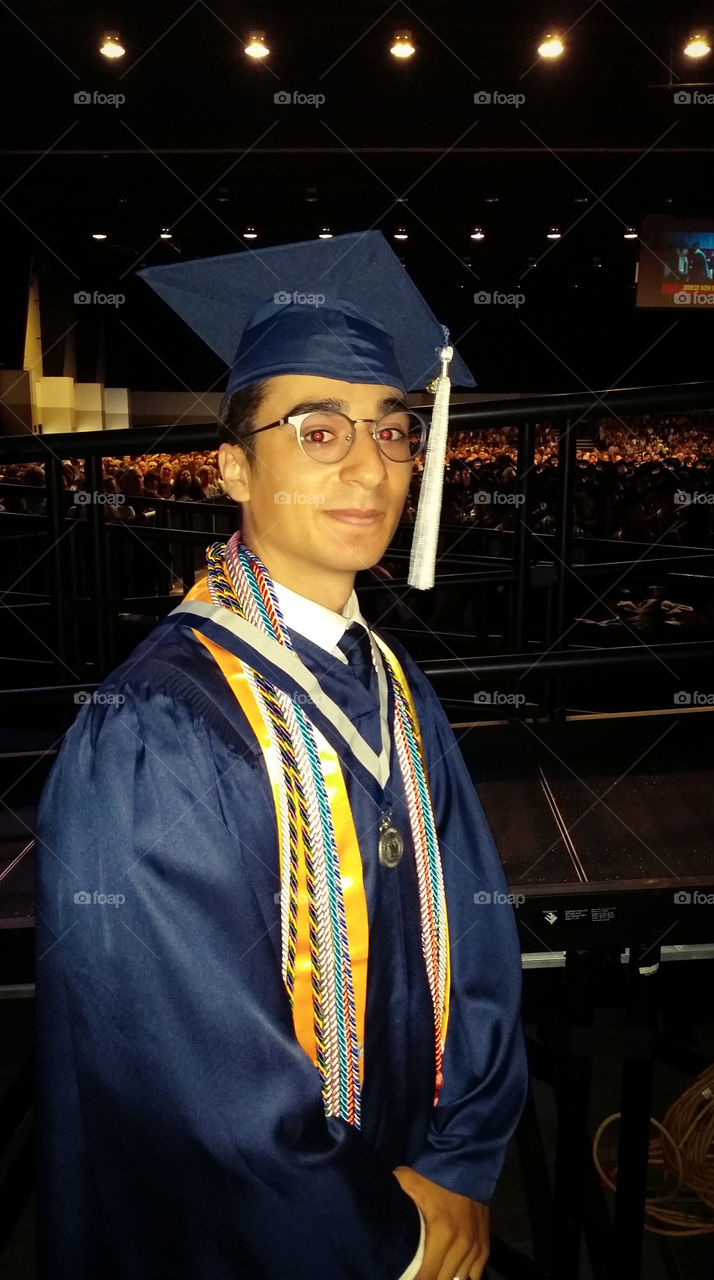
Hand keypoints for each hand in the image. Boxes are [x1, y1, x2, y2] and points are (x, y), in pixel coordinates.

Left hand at [393, 1165, 489, 1279]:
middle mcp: (461, 1245)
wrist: (466, 1163)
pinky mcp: (484, 1245)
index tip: (404, 1279)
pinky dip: (461, 1277)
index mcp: (442, 1233)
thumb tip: (372, 1208)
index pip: (427, 1276)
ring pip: (459, 1279)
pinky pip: (474, 1274)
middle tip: (414, 1277)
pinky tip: (449, 1275)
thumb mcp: (406, 1180)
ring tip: (430, 1276)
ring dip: (444, 1279)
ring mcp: (475, 1247)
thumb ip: (392, 1197)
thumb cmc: (433, 1175)